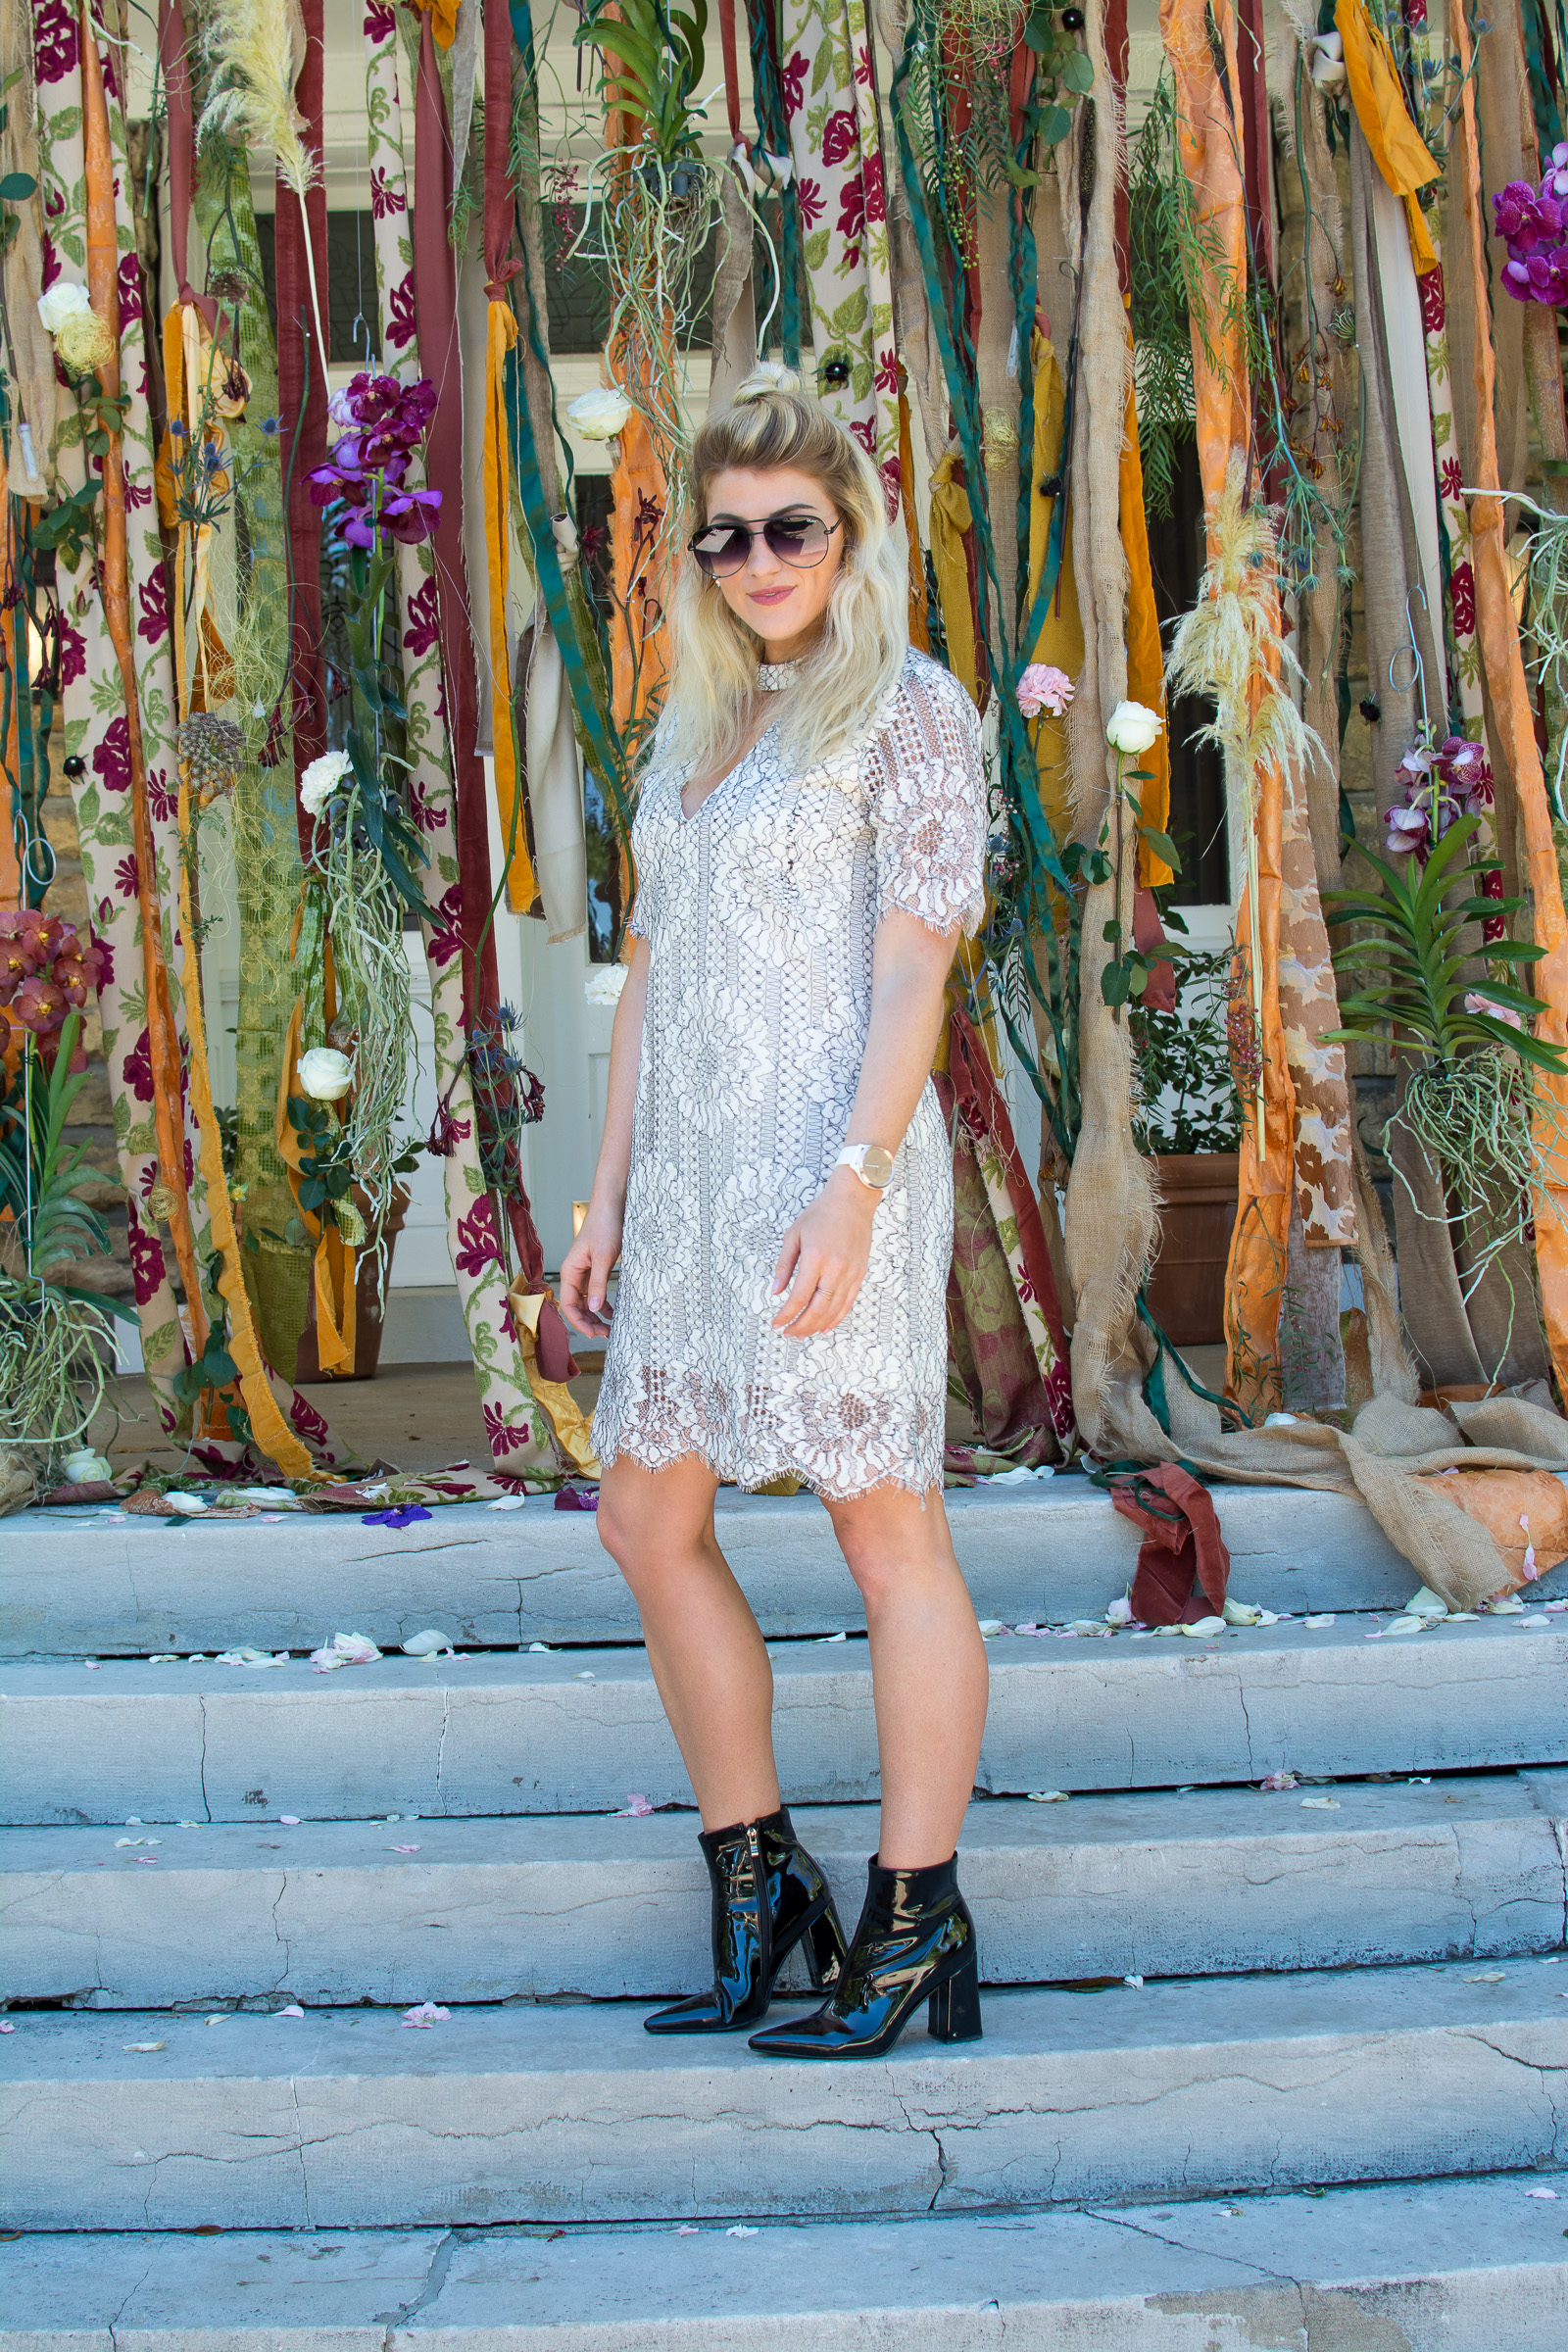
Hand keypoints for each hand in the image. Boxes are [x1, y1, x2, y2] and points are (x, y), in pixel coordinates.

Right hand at [559, 1199, 622, 1338]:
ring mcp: (585, 1273)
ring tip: (609, 1328)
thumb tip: (595, 1309)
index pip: (569, 1305)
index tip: (594, 1333)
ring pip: (587, 1302)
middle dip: (588, 1322)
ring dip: (595, 1316)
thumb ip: (598, 1283)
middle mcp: (574, 1274)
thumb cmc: (604, 1226)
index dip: (579, 1322)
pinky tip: (613, 1313)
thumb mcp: (603, 1257)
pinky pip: (596, 1293)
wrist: (612, 1207)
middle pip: (576, 1306)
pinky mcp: (596, 1270)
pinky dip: (603, 1304)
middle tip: (605, 1334)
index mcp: (569, 1271)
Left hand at [770, 1167, 877, 1336]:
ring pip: (834, 1310)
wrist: (852, 1200)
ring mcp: (850, 1273)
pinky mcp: (860, 1273)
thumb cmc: (822, 1213)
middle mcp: (835, 1268)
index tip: (776, 1322)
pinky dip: (836, 1318)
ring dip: (817, 1326)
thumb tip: (775, 1291)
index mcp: (815, 1257)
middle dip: (801, 1326)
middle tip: (788, 1333)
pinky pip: (848, 1302)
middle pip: (817, 1309)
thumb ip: (784, 1265)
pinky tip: (825, 1326)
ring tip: (803, 1333)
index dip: (786, 1314)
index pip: (799, 1297)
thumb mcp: (793, 1235)